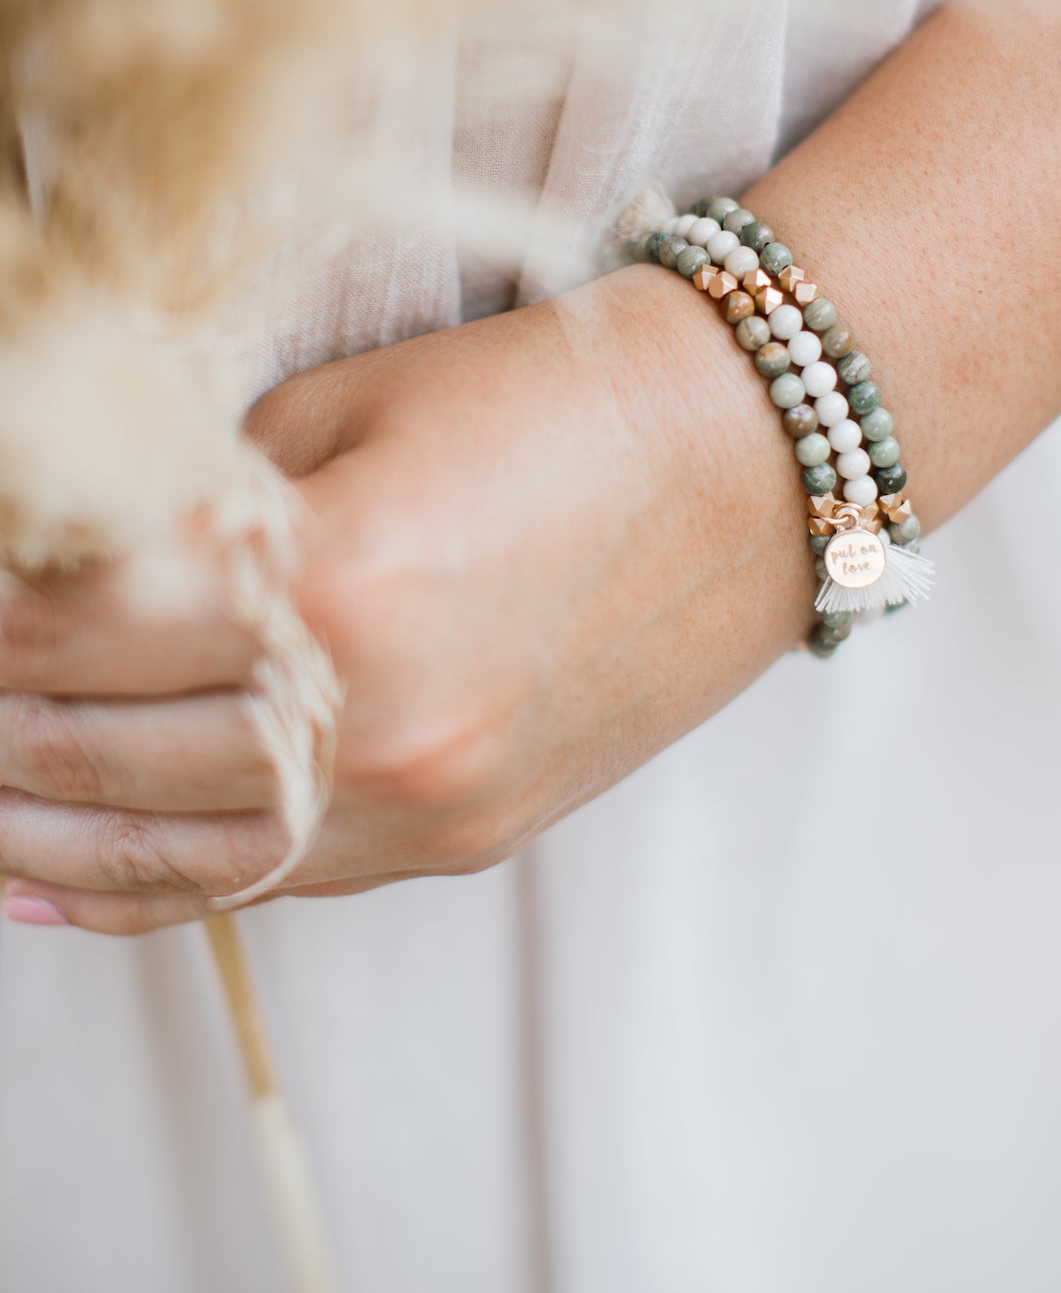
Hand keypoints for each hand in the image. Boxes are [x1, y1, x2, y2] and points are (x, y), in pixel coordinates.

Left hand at [0, 265, 809, 932]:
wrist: (756, 464)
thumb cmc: (562, 398)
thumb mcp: (357, 406)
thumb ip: (211, 497)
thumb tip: (85, 558)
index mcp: (337, 578)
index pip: (73, 627)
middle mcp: (375, 720)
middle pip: (96, 752)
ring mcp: (424, 802)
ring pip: (166, 855)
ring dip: (35, 832)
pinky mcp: (462, 839)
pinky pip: (267, 888)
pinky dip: (146, 894)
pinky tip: (55, 890)